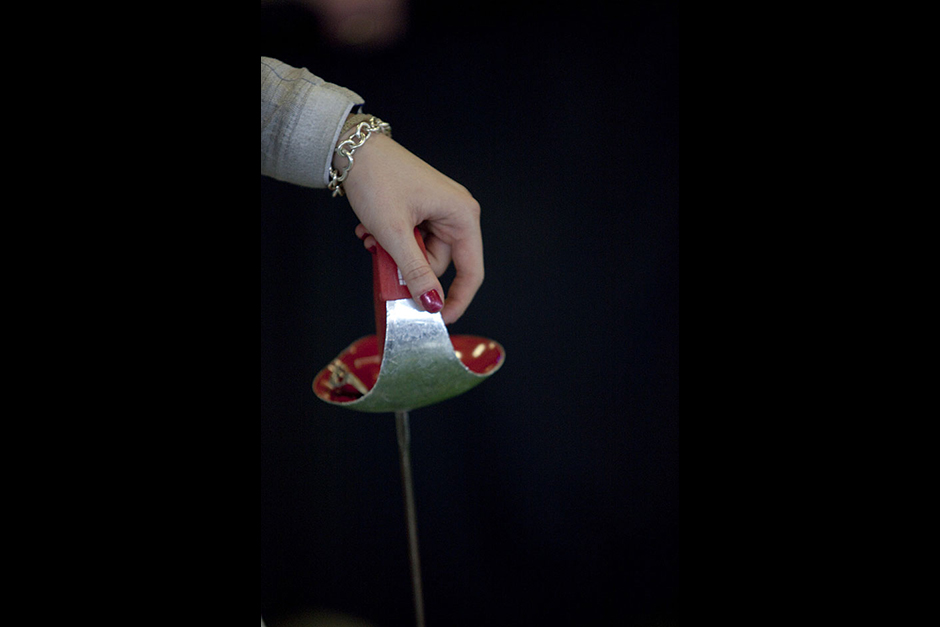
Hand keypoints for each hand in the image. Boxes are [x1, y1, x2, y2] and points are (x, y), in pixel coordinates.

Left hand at [339, 132, 483, 324]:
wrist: (353, 148)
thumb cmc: (378, 178)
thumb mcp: (395, 232)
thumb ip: (416, 272)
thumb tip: (433, 303)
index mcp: (462, 215)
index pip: (471, 270)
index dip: (457, 299)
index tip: (439, 320)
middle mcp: (456, 213)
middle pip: (440, 263)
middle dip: (409, 268)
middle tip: (383, 262)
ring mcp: (439, 211)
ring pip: (422, 253)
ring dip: (395, 254)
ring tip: (372, 238)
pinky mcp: (423, 210)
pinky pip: (413, 240)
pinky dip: (392, 241)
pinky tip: (372, 230)